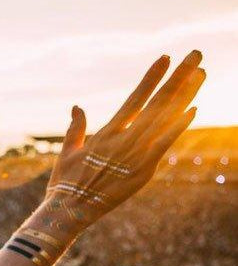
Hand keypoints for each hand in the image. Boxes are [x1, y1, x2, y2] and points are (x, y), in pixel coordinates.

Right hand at [36, 51, 204, 235]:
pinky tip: (194, 109)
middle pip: (158, 102)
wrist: (69, 210)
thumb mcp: (67, 153)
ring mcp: (136, 153)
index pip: (135, 98)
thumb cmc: (65, 184)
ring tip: (201, 73)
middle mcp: (124, 138)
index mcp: (107, 133)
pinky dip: (179, 126)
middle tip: (195, 55)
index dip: (152, 77)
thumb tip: (77, 107)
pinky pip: (165, 144)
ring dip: (186, 94)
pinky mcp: (144, 170)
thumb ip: (76, 128)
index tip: (166, 58)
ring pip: (166, 118)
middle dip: (179, 77)